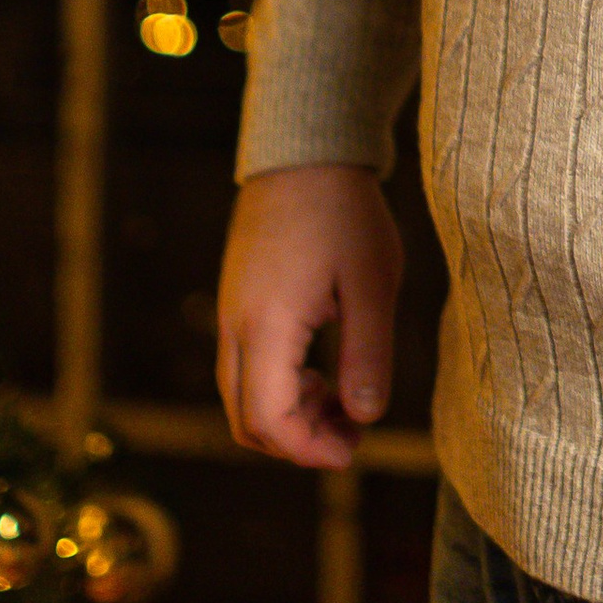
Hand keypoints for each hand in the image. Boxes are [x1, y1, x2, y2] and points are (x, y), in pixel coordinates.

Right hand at [217, 164, 403, 468]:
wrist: (305, 152)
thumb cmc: (345, 213)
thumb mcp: (373, 284)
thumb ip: (368, 356)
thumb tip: (366, 418)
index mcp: (267, 326)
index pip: (269, 421)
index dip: (310, 450)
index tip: (354, 449)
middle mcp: (235, 326)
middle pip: (246, 420)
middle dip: (298, 440)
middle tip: (352, 430)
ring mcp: (230, 314)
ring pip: (241, 396)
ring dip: (289, 414)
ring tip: (344, 397)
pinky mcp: (236, 302)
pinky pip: (244, 367)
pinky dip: (279, 386)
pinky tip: (323, 367)